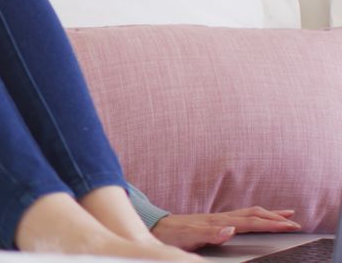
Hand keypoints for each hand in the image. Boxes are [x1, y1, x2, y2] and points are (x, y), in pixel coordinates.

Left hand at [152, 207, 300, 250]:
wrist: (156, 227)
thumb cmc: (172, 234)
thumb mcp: (189, 237)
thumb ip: (210, 233)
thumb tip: (230, 230)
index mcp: (218, 222)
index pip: (251, 222)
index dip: (272, 223)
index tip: (292, 225)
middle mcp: (220, 218)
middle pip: (253, 215)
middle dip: (275, 217)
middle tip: (296, 221)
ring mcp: (217, 218)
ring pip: (248, 214)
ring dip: (268, 214)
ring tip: (285, 214)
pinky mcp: (213, 221)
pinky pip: (241, 217)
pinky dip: (255, 217)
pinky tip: (257, 219)